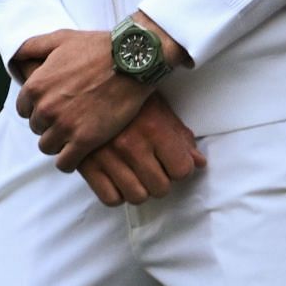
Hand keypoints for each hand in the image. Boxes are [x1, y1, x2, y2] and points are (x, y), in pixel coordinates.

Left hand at [14, 29, 151, 170]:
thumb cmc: (100, 47)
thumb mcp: (61, 39)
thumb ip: (32, 46)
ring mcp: (65, 126)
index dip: (40, 107)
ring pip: (48, 147)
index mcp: (36, 87)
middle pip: (37, 128)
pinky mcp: (85, 140)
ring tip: (77, 131)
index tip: (57, 104)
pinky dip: (69, 160)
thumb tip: (16, 57)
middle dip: (51, 123)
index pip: (24, 110)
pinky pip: (65, 163)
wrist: (135, 60)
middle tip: (72, 114)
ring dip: (60, 141)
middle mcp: (46, 109)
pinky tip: (80, 150)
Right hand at [77, 94, 207, 205]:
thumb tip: (199, 163)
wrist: (92, 87)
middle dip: (163, 181)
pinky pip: (110, 198)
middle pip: (160, 188)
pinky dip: (118, 194)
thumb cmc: (131, 99)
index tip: (176, 163)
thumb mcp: (162, 110)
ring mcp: (108, 158)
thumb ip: (181, 138)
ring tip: (139, 174)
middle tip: (157, 169)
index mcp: (154, 129)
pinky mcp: (87, 166)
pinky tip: (120, 180)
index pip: (181, 170)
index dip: (182, 168)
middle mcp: (132, 145)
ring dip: (141, 189)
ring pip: (137, 197)